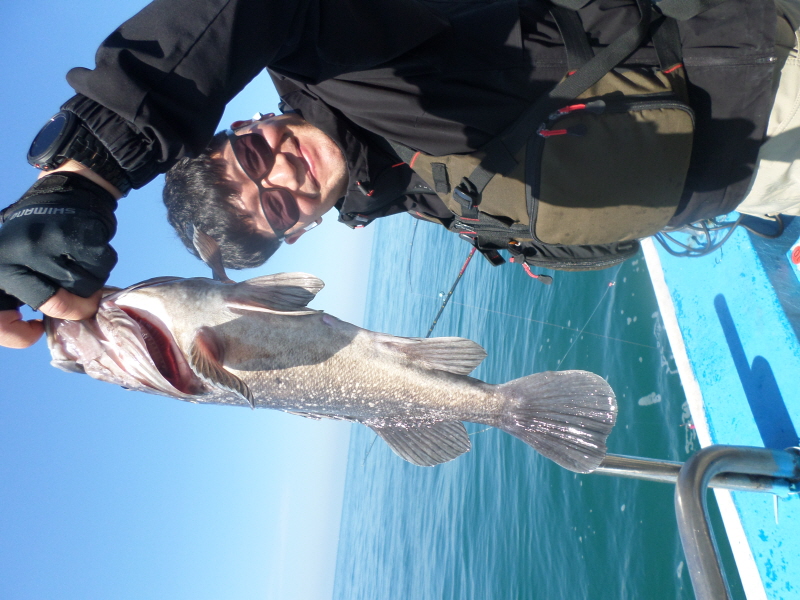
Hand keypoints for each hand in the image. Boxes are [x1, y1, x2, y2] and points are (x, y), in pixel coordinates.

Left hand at [0, 171, 117, 347]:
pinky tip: (92, 253)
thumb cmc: (36, 239)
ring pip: (83, 288)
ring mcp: (48, 242)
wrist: (63, 193)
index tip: (34, 331)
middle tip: (82, 307)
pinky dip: (102, 265)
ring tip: (82, 269)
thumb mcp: (13, 264)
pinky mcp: (77, 233)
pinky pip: (101, 267)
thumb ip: (18, 296)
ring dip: (91, 284)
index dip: (16, 335)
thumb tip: (29, 334)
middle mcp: (16, 253)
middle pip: (55, 304)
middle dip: (74, 309)